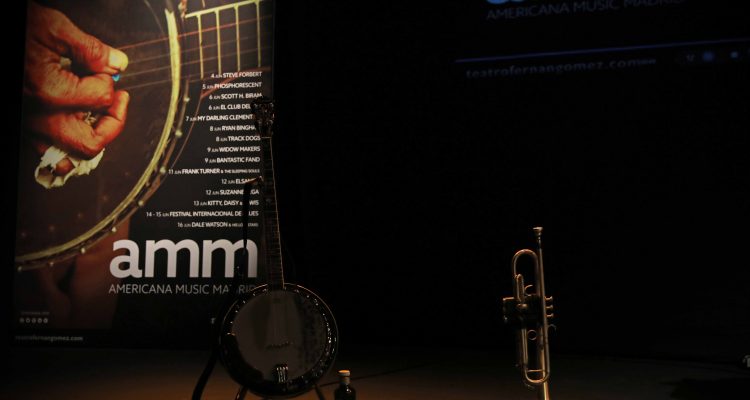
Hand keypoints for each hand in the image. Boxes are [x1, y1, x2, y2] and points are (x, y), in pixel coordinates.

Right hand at [23, 1, 129, 175]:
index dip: (109, 80)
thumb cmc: (15, 31)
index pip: (102, 97)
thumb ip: (91, 50)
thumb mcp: (53, 29)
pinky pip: (50, 150)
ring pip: (70, 156)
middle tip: (117, 102)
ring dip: (91, 138)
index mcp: (50, 91)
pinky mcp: (24, 126)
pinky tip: (77, 124)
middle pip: (91, 143)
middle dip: (112, 123)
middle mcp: (39, 116)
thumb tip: (117, 64)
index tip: (101, 68)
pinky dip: (69, 144)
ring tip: (98, 115)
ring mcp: (30, 125)